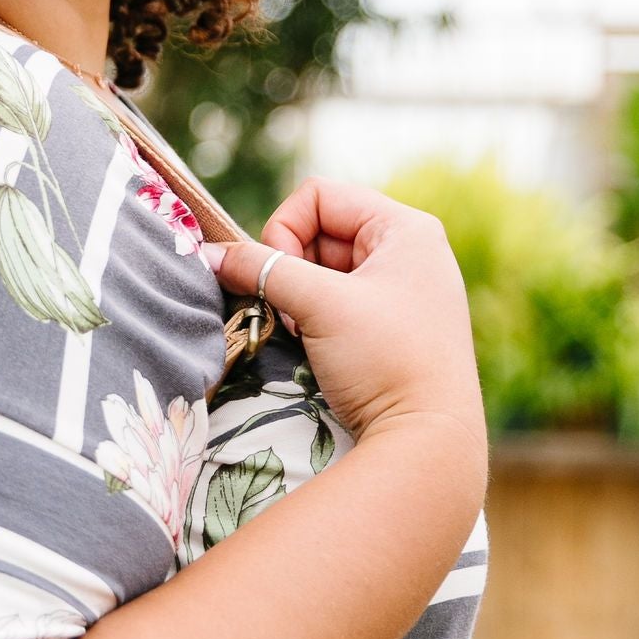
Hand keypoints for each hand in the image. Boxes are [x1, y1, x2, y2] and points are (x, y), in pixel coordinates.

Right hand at [207, 181, 484, 461]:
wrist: (429, 442)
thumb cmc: (385, 361)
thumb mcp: (318, 306)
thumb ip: (260, 270)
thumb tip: (209, 253)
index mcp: (406, 228)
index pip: (318, 196)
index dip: (285, 230)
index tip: (282, 279)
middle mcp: (412, 251)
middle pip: (321, 232)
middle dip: (293, 271)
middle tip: (294, 314)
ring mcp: (407, 291)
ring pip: (326, 270)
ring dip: (302, 298)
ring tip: (309, 334)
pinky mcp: (397, 327)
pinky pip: (341, 302)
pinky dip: (319, 318)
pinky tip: (323, 349)